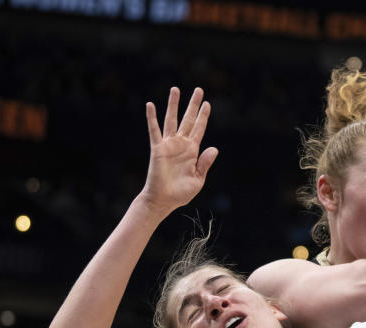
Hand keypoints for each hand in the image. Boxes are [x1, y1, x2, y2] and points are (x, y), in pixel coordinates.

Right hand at [138, 86, 218, 218]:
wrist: (163, 200)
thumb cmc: (181, 193)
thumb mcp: (198, 179)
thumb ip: (205, 163)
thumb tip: (215, 148)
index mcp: (192, 151)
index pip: (199, 129)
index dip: (203, 116)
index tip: (207, 103)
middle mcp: (181, 145)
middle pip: (188, 120)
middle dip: (193, 105)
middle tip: (199, 90)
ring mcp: (168, 145)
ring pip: (172, 120)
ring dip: (173, 105)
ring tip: (175, 89)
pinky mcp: (157, 149)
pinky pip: (154, 131)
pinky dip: (152, 118)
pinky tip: (151, 105)